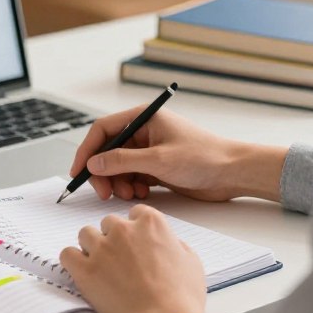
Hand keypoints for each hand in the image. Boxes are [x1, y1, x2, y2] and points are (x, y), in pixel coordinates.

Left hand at [60, 205, 206, 312]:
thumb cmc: (181, 298)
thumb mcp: (191, 263)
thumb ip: (176, 245)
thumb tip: (167, 244)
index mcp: (151, 223)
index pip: (135, 213)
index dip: (136, 229)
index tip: (137, 243)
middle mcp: (123, 230)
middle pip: (109, 223)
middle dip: (113, 239)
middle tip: (121, 261)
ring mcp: (102, 248)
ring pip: (86, 234)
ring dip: (92, 247)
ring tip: (101, 267)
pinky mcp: (84, 269)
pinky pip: (67, 254)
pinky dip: (73, 261)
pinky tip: (82, 272)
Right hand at [70, 107, 287, 202]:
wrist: (233, 173)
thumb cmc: (204, 157)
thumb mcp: (159, 160)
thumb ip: (123, 161)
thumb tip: (94, 163)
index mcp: (143, 118)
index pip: (103, 130)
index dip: (87, 150)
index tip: (79, 172)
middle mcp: (143, 132)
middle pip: (107, 151)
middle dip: (103, 172)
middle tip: (104, 192)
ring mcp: (149, 150)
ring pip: (118, 167)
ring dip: (118, 183)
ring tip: (129, 194)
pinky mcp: (155, 167)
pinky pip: (131, 176)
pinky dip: (130, 187)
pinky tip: (141, 194)